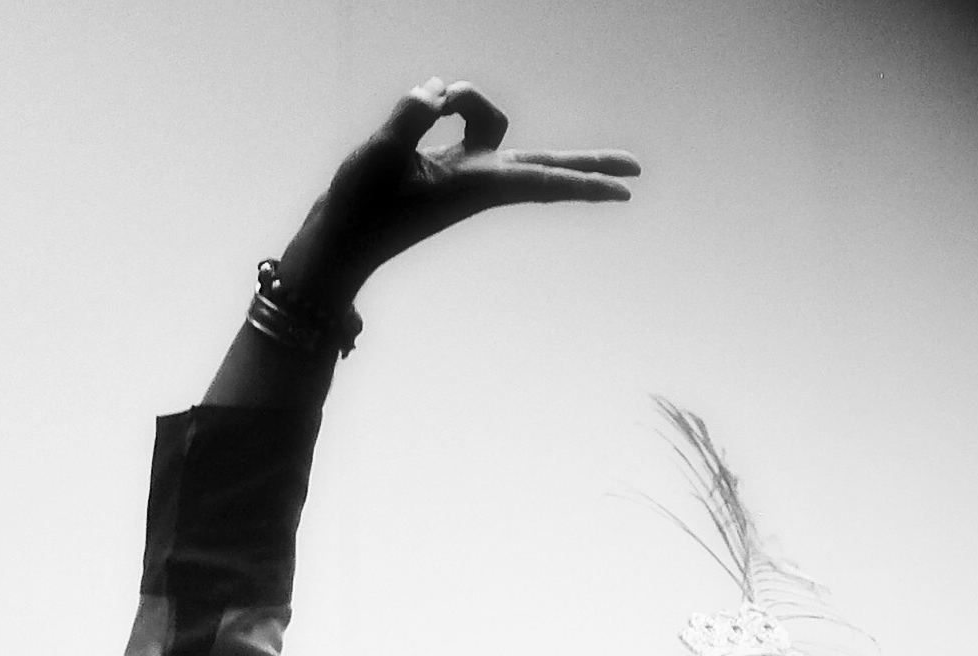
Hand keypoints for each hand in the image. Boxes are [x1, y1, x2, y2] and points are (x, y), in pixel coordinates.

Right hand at [293, 80, 638, 300]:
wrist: (340, 244)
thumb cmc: (357, 207)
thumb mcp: (377, 155)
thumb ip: (410, 117)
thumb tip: (438, 89)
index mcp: (474, 186)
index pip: (541, 178)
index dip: (585, 180)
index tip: (627, 190)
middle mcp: (479, 183)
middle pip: (546, 167)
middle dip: (589, 165)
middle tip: (637, 169)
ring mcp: (465, 177)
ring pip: (494, 124)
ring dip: (469, 98)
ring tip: (427, 103)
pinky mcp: (448, 170)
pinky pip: (467, 125)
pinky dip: (449, 106)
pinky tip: (426, 106)